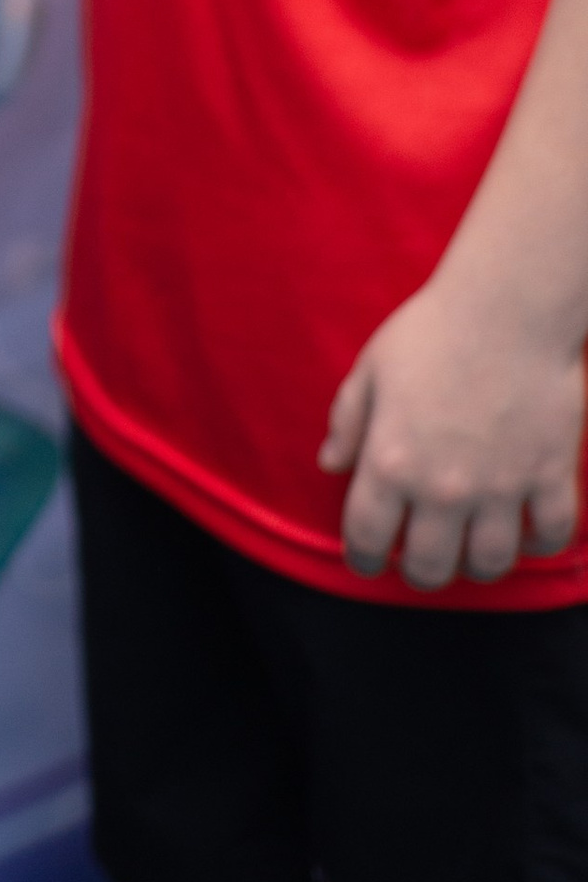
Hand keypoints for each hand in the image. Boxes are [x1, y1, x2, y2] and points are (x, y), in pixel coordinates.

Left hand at [320, 274, 585, 585]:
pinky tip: (525, 532)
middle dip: (420, 572)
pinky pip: (551, 534)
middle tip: (420, 561)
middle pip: (429, 567)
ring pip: (489, 564)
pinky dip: (539, 543)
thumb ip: (348, 422)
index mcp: (391, 460)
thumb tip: (330, 464)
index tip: (366, 562)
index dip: (362, 560)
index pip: (367, 537)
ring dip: (476, 566)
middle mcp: (444, 486)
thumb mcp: (370, 370)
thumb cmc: (431, 332)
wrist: (507, 308)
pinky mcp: (549, 474)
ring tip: (469, 551)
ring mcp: (501, 485)